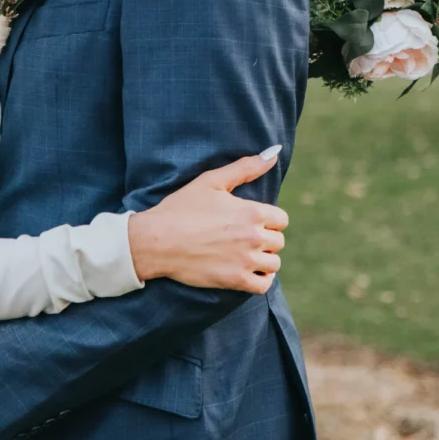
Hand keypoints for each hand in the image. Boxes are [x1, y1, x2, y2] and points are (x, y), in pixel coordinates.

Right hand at [128, 146, 288, 292]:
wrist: (157, 240)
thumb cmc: (181, 208)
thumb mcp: (211, 181)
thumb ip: (245, 167)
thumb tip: (274, 154)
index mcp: (252, 211)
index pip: (281, 219)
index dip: (268, 220)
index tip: (252, 221)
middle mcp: (254, 237)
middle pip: (278, 241)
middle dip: (265, 239)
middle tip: (244, 237)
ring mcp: (245, 261)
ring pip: (274, 264)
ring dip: (264, 260)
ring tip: (247, 255)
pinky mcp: (235, 280)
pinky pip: (264, 285)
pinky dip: (262, 280)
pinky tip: (251, 272)